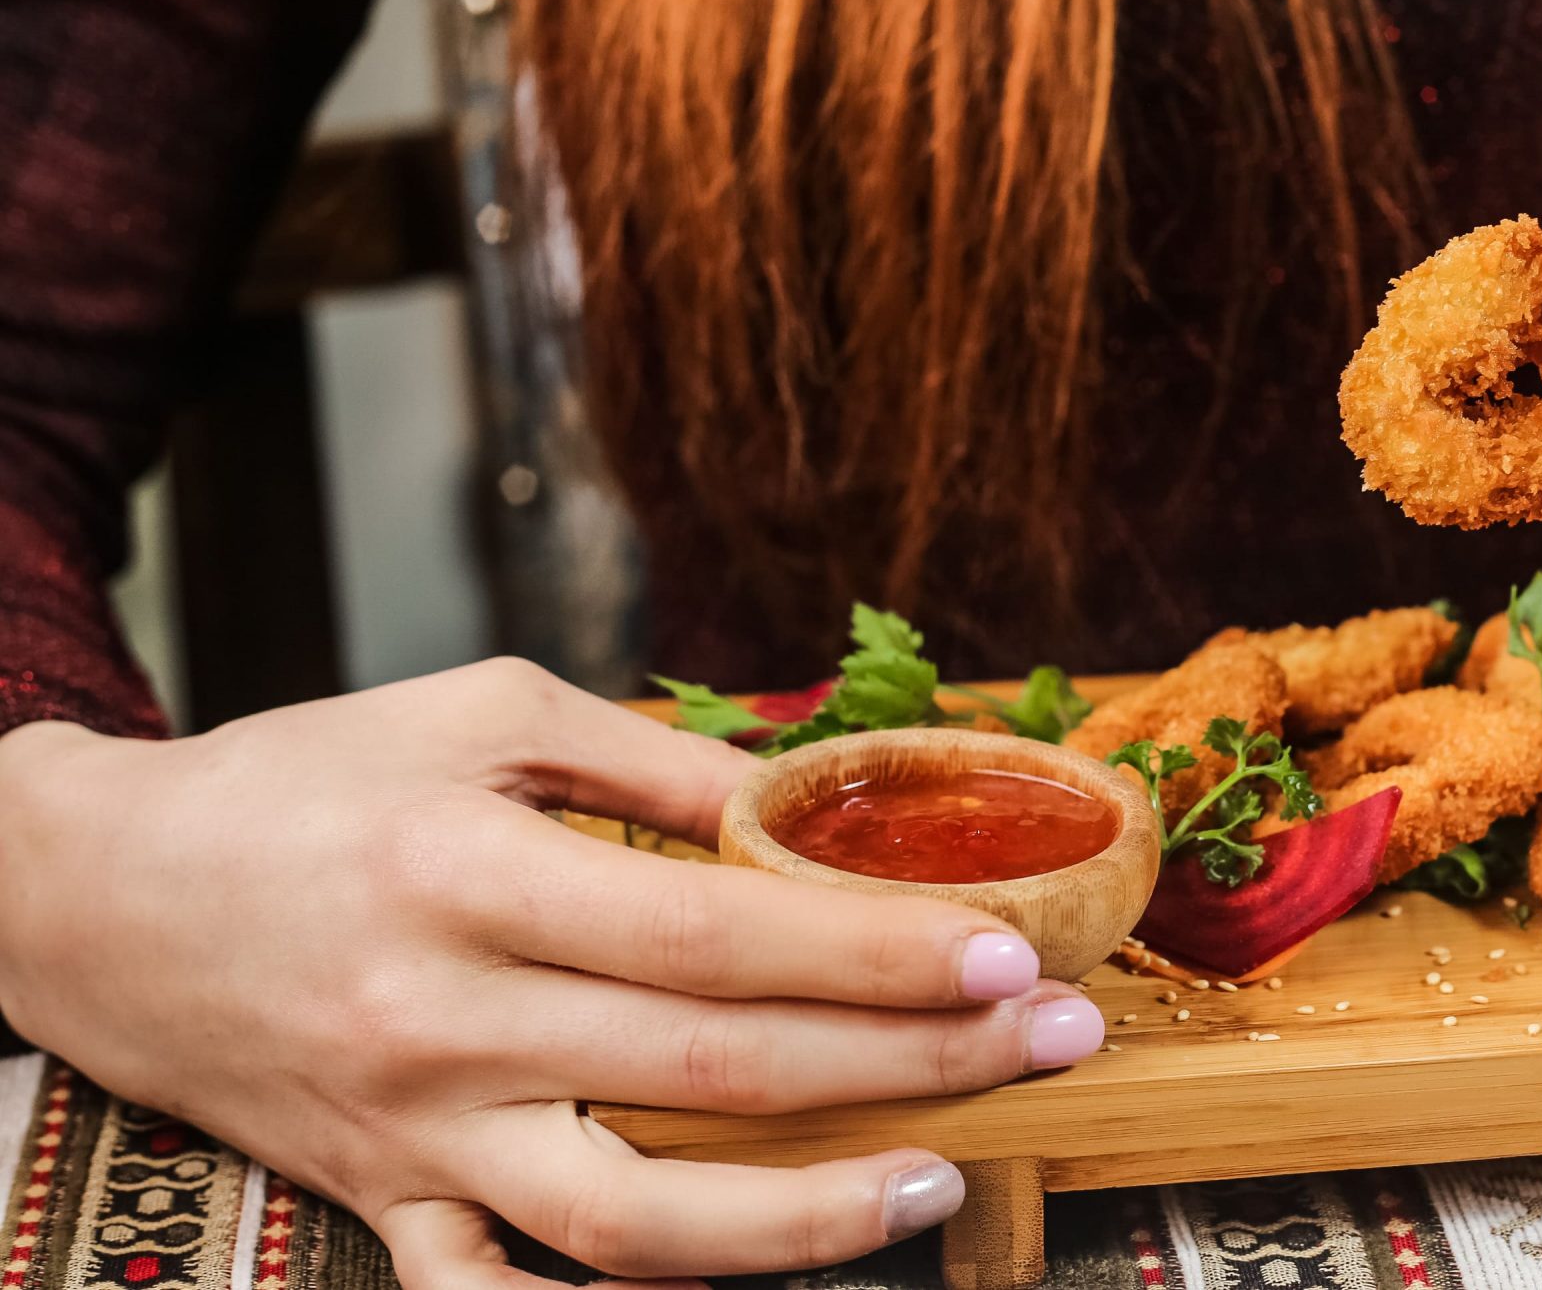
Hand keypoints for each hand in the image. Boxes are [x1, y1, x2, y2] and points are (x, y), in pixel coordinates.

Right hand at [0, 660, 1105, 1286]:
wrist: (88, 894)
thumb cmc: (297, 786)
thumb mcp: (476, 712)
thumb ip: (650, 761)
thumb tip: (806, 800)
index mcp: (476, 874)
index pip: (722, 935)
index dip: (881, 956)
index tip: (1009, 954)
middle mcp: (448, 1019)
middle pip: (719, 1072)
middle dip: (911, 1065)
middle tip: (1054, 1044)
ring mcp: (414, 1133)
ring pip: (628, 1221)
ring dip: (801, 1222)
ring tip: (935, 1185)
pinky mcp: (378, 1204)